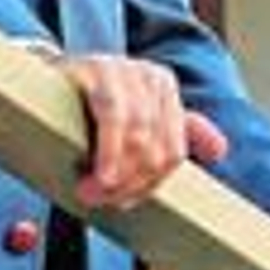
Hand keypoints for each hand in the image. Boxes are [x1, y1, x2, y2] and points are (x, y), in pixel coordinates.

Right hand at [58, 53, 228, 209]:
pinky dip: (109, 152)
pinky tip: (99, 174)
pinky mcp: (98, 68)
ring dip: (117, 174)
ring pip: (139, 137)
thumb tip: (220, 150)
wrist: (49, 75)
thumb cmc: (91, 103)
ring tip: (91, 191)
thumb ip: (177, 132)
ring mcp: (126, 69)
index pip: (172, 152)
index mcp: (166, 89)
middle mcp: (152, 76)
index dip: (148, 184)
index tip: (122, 202)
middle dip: (130, 183)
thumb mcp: (136, 117)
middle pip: (156, 148)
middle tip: (101, 199)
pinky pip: (113, 116)